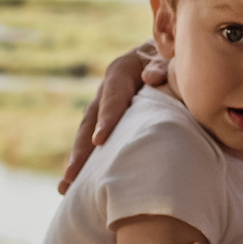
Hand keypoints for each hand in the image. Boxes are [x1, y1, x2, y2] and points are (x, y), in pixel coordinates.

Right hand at [59, 43, 171, 192]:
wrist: (174, 58)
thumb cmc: (176, 58)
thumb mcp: (171, 56)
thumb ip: (163, 64)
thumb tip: (151, 77)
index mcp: (123, 70)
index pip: (113, 95)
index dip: (107, 118)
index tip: (99, 141)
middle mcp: (108, 89)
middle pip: (91, 119)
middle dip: (81, 148)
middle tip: (72, 175)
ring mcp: (105, 106)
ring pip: (87, 134)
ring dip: (78, 160)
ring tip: (66, 187)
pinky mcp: (110, 122)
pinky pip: (95, 142)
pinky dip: (89, 162)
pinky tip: (77, 186)